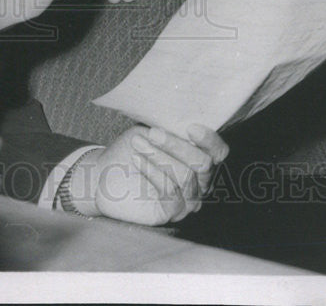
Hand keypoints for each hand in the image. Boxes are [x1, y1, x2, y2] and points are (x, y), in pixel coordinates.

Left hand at [69, 124, 227, 225]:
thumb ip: (171, 125)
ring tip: (137, 142)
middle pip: (203, 164)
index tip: (190, 127)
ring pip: (185, 176)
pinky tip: (137, 159)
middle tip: (153, 133)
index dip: (209, 140)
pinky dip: (152, 172)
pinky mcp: (170, 212)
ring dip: (159, 156)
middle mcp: (200, 182)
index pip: (219, 152)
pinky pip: (169, 190)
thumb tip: (181, 113)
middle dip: (177, 145)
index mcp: (201, 160)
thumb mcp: (152, 130)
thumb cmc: (133, 148)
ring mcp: (187, 200)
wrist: (106, 172)